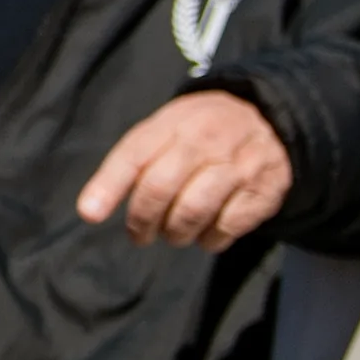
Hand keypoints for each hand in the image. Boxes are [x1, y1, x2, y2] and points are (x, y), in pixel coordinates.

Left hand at [78, 89, 292, 250]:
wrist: (270, 120)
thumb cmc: (202, 130)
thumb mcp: (168, 127)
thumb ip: (134, 159)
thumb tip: (92, 208)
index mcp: (174, 122)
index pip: (134, 153)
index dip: (109, 185)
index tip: (90, 213)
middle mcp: (205, 140)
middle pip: (160, 187)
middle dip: (141, 220)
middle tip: (139, 235)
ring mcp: (237, 167)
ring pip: (192, 211)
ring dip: (175, 233)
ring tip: (173, 233)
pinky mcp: (261, 193)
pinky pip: (226, 228)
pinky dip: (208, 239)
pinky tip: (204, 232)